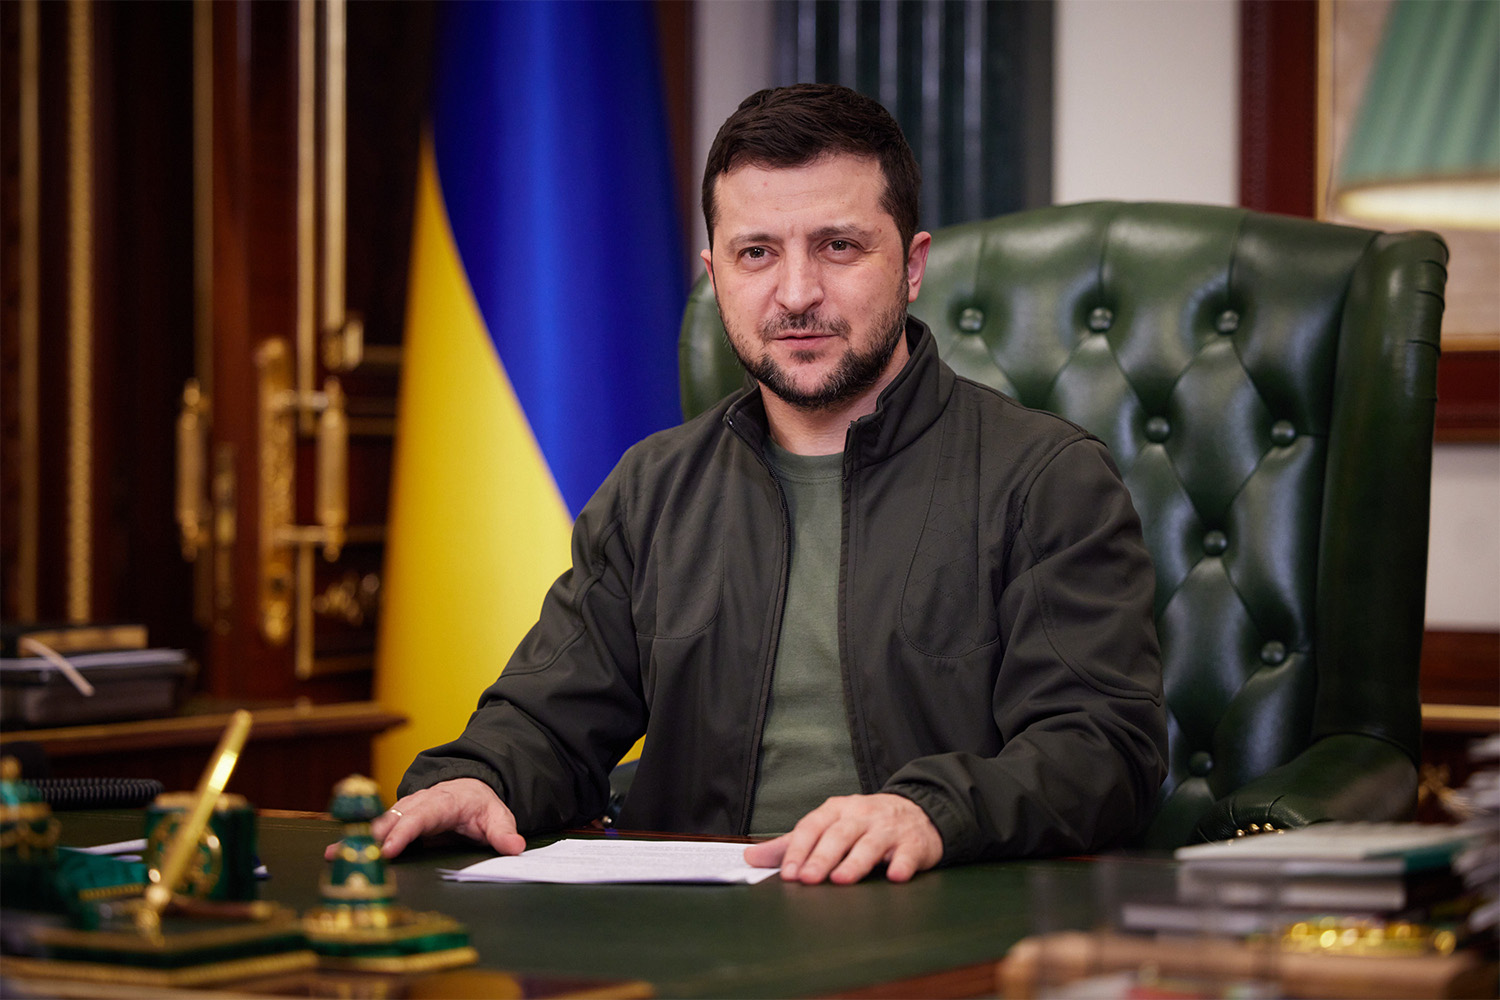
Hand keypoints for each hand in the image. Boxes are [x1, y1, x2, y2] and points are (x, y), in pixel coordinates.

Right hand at [323, 777, 525, 860]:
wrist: (468, 787)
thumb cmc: (479, 804)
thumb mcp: (497, 815)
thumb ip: (503, 831)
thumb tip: (514, 846)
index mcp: (442, 801)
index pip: (420, 816)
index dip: (403, 832)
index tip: (388, 850)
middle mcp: (417, 804)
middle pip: (393, 819)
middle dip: (373, 837)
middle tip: (354, 856)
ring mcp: (404, 811)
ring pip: (379, 824)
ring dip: (357, 839)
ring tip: (333, 857)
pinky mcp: (396, 821)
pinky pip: (376, 831)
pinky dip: (354, 841)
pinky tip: (332, 855)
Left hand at [742, 793, 942, 883]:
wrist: (918, 813)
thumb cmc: (864, 824)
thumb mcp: (828, 826)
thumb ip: (791, 844)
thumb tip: (750, 857)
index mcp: (836, 810)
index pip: (812, 826)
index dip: (799, 849)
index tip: (787, 873)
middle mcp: (861, 815)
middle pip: (839, 834)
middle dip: (822, 857)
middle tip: (807, 879)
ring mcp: (888, 828)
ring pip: (870, 843)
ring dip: (856, 862)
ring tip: (841, 880)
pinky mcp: (913, 843)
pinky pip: (907, 853)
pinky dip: (902, 864)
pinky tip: (895, 876)